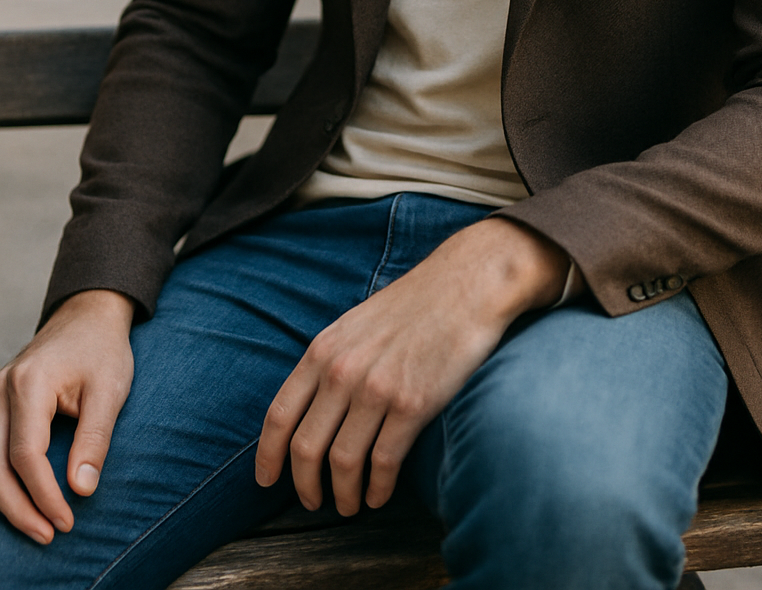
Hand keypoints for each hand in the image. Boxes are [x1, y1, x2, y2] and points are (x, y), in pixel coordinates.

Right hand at [0, 290, 134, 542]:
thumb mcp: (109, 390)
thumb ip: (94, 438)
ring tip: (37, 525)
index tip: (66, 520)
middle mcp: (1, 390)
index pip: (26, 454)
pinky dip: (1, 477)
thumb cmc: (102, 348)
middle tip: (50, 533)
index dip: (43, 494)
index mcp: (29, 384)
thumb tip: (81, 489)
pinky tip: (19, 499)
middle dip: (20, 507)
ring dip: (7, 498)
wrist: (89, 315)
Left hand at [255, 216, 567, 516]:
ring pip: (342, 463)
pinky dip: (377, 488)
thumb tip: (311, 408)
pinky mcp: (413, 404)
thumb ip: (330, 361)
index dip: (268, 457)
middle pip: (305, 449)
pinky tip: (379, 495)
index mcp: (323, 350)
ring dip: (342, 494)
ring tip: (348, 505)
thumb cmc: (414, 305)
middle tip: (312, 502)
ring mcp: (376, 389)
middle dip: (304, 485)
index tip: (266, 481)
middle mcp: (342, 371)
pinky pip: (383, 463)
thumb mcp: (355, 324)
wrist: (467, 284)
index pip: (279, 416)